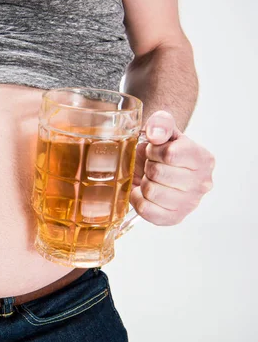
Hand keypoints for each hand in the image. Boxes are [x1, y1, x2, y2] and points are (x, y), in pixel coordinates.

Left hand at [130, 111, 214, 225]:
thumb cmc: (161, 149)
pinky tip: (144, 192)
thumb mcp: (163, 129)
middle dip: (148, 166)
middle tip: (151, 165)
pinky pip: (145, 209)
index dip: (154, 150)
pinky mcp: (174, 218)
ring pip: (150, 191)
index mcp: (204, 159)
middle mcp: (202, 184)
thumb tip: (156, 134)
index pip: (171, 154)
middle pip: (157, 173)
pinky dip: (138, 199)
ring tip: (151, 178)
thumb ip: (161, 123)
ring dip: (144, 182)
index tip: (155, 150)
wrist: (159, 168)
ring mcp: (189, 204)